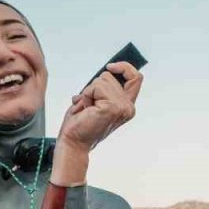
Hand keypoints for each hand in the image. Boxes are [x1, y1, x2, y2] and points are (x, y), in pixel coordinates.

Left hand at [50, 62, 141, 186]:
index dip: (124, 67)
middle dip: (94, 86)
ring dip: (89, 92)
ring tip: (88, 108)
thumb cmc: (81, 122)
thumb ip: (104, 87)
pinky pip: (96, 87)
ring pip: (102, 80)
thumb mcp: (95, 100)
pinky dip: (87, 95)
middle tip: (89, 104)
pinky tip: (86, 109)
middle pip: (111, 76)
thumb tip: (108, 69)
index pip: (136, 78)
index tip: (110, 67)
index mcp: (126, 105)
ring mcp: (122, 107)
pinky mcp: (112, 107)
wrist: (73, 141)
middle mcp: (128, 107)